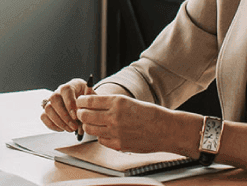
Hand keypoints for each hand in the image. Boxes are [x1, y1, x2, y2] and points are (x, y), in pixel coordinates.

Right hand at [39, 78, 93, 132]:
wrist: (85, 105)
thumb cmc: (90, 103)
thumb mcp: (94, 101)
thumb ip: (89, 107)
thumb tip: (82, 117)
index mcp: (72, 85)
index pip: (66, 90)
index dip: (69, 104)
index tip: (75, 116)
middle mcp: (59, 91)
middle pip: (54, 99)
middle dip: (64, 116)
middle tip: (74, 127)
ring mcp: (51, 100)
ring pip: (48, 109)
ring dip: (59, 122)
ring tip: (71, 129)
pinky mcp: (47, 109)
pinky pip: (43, 116)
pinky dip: (52, 125)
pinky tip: (63, 129)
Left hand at [75, 94, 194, 154]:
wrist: (166, 129)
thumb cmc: (149, 114)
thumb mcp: (129, 102)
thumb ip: (110, 103)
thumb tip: (90, 101)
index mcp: (117, 102)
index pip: (88, 101)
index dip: (81, 102)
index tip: (80, 102)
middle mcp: (114, 116)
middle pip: (85, 116)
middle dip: (81, 114)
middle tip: (83, 113)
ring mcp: (116, 132)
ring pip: (90, 129)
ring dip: (89, 125)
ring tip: (94, 123)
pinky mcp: (119, 145)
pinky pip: (101, 140)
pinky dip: (101, 136)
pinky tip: (107, 132)